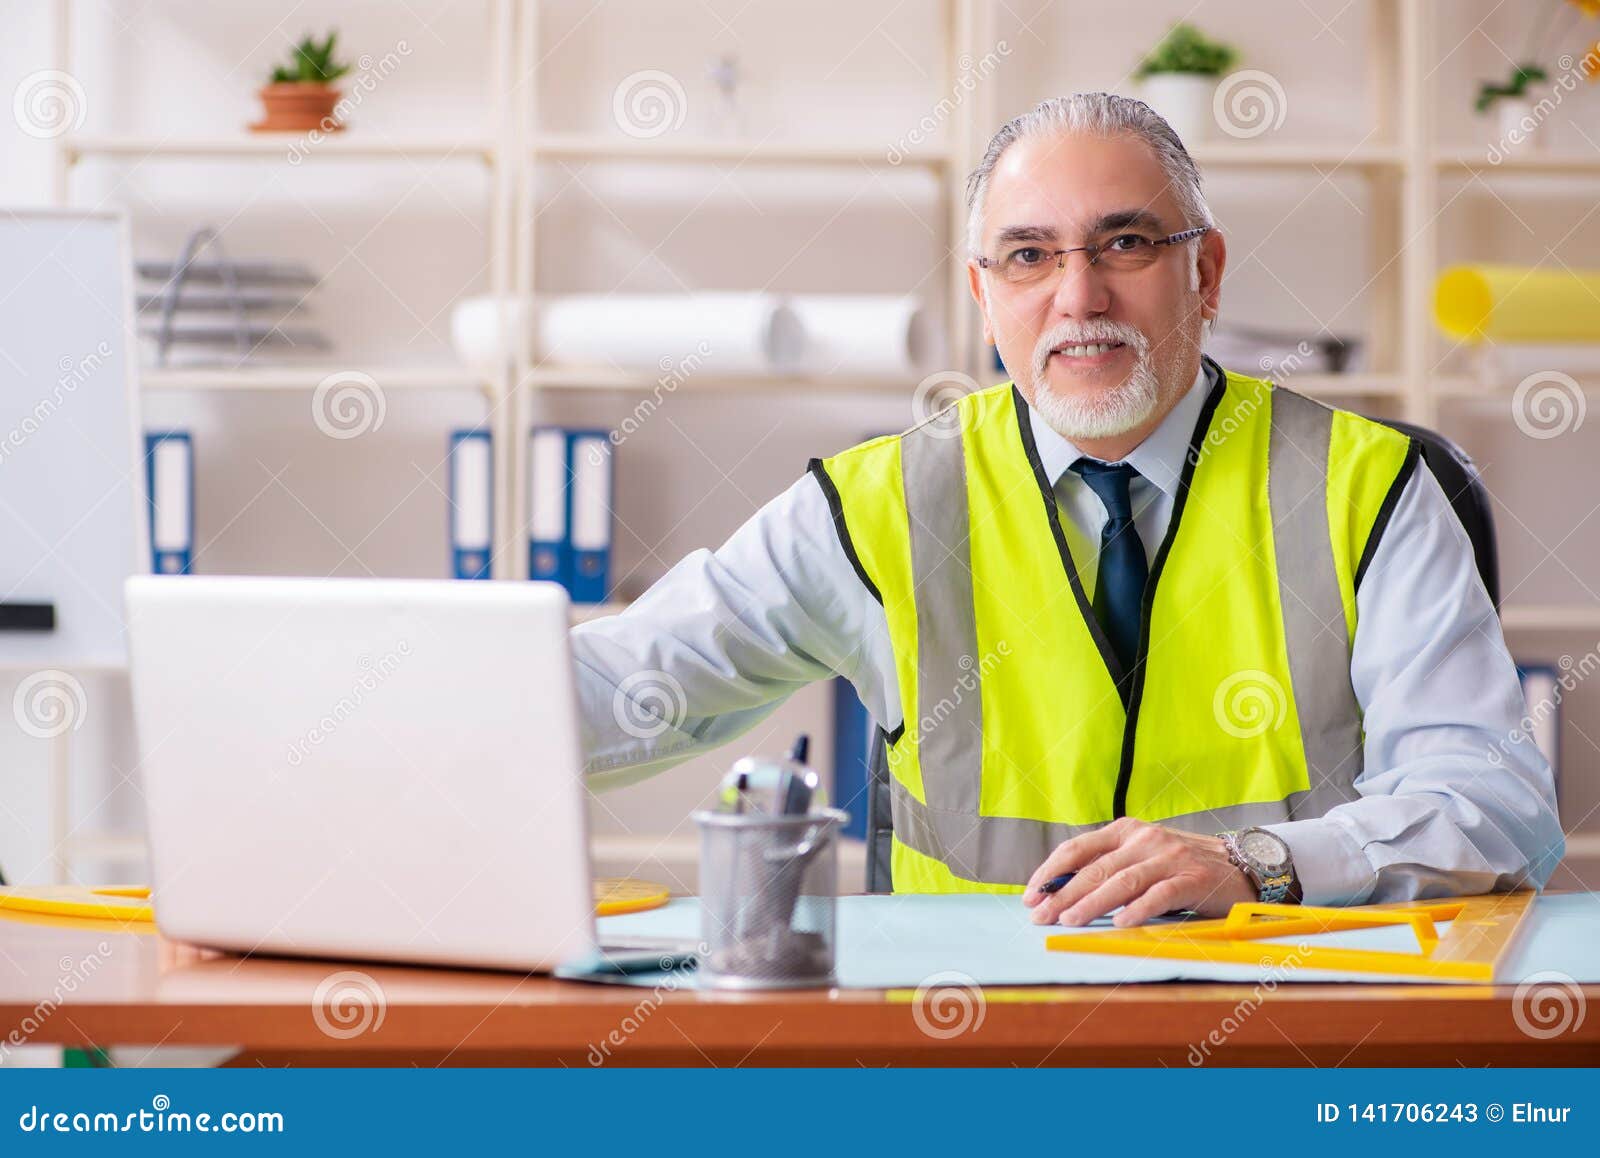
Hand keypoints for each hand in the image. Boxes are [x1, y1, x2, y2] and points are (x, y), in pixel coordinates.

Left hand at [1022, 817, 1256, 926]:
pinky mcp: (1193, 877)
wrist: (1241, 866)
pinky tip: (1121, 923)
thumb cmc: (1182, 866)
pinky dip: (1138, 909)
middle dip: (1063, 895)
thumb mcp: (1142, 857)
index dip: (1050, 872)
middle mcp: (1144, 838)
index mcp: (1126, 830)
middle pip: (1095, 868)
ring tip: (1070, 921)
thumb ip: (1109, 867)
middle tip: (1041, 917)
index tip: (1030, 895)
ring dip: (1092, 903)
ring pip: (1122, 881)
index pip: (1077, 849)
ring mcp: (1169, 856)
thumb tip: (1061, 895)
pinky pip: (1160, 894)